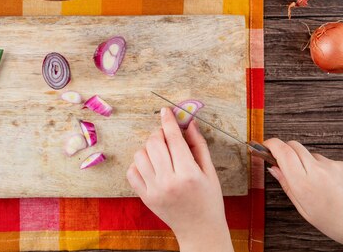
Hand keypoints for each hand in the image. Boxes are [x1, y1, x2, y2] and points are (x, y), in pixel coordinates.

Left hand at [127, 108, 233, 251]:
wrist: (200, 231)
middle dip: (159, 133)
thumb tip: (189, 122)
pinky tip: (151, 166)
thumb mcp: (210, 172)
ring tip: (160, 153)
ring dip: (149, 148)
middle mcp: (168, 181)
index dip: (169, 121)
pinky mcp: (145, 197)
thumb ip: (198, 145)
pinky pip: (132, 171)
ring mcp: (154, 190)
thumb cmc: (209, 200)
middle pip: (154, 143)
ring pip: (140, 154)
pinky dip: (139, 164)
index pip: (173, 138)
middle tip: (167, 136)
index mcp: (188, 174)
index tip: (165, 111)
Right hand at [264, 138, 342, 251]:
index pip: (282, 151)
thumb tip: (274, 169)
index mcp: (304, 184)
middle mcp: (318, 170)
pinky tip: (330, 185)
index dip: (271, 144)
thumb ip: (287, 186)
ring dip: (306, 163)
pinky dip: (323, 169)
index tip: (265, 146)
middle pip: (294, 145)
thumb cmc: (337, 222)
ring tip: (315, 184)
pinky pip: (327, 161)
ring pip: (310, 155)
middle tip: (283, 162)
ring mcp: (333, 165)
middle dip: (285, 150)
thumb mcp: (304, 210)